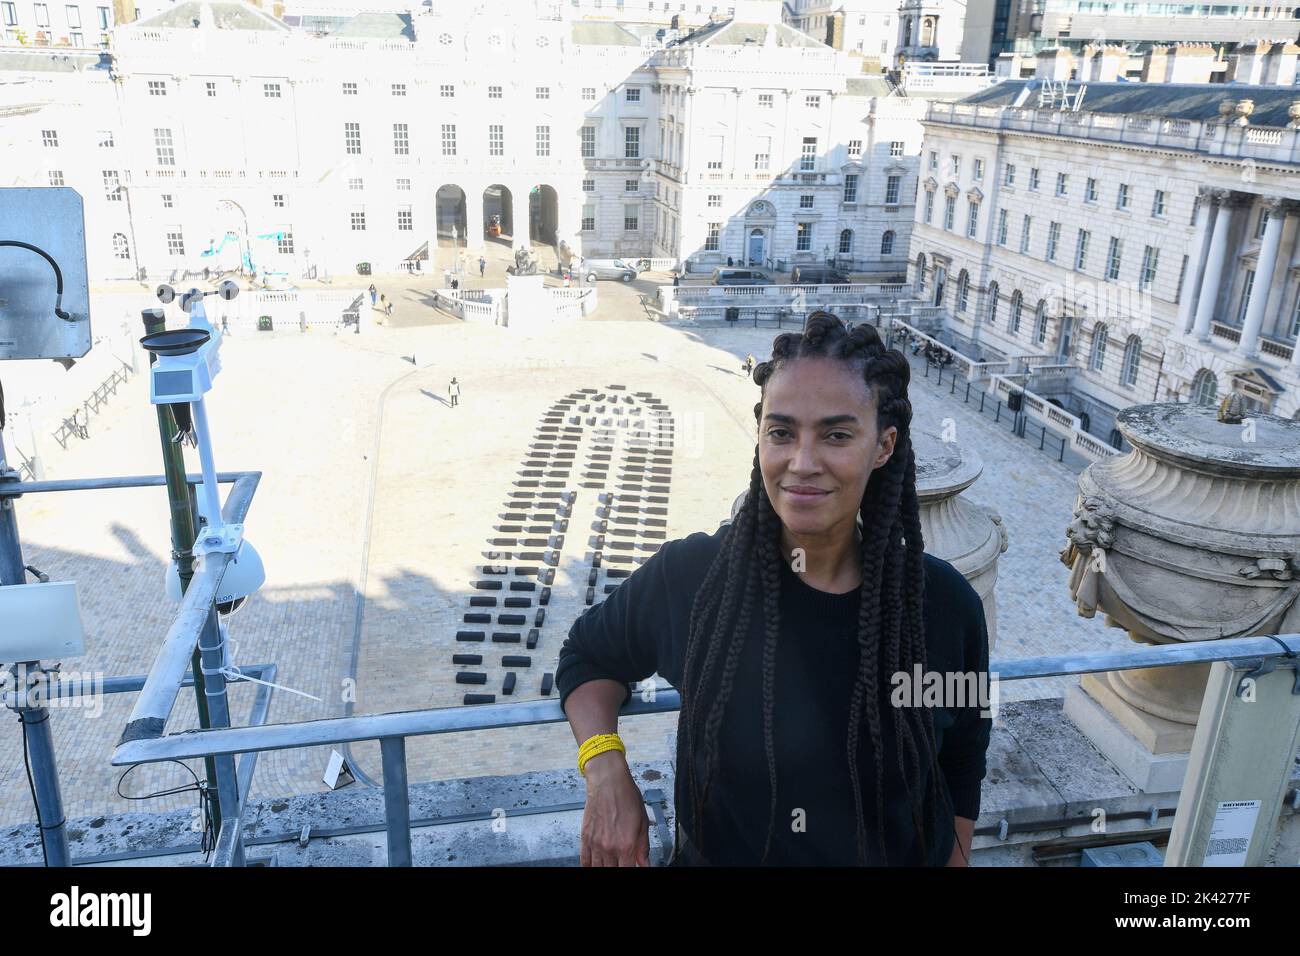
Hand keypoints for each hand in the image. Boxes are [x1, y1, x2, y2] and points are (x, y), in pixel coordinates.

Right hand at [580, 751, 649, 866]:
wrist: (608, 782)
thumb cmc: (626, 797)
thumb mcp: (643, 822)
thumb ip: (643, 847)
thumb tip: (645, 864)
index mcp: (626, 845)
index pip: (628, 871)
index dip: (631, 872)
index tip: (632, 867)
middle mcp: (609, 847)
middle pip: (612, 871)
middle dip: (618, 868)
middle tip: (622, 862)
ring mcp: (595, 844)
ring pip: (598, 868)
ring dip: (604, 868)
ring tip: (610, 863)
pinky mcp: (585, 838)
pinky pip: (584, 860)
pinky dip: (589, 866)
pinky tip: (594, 865)